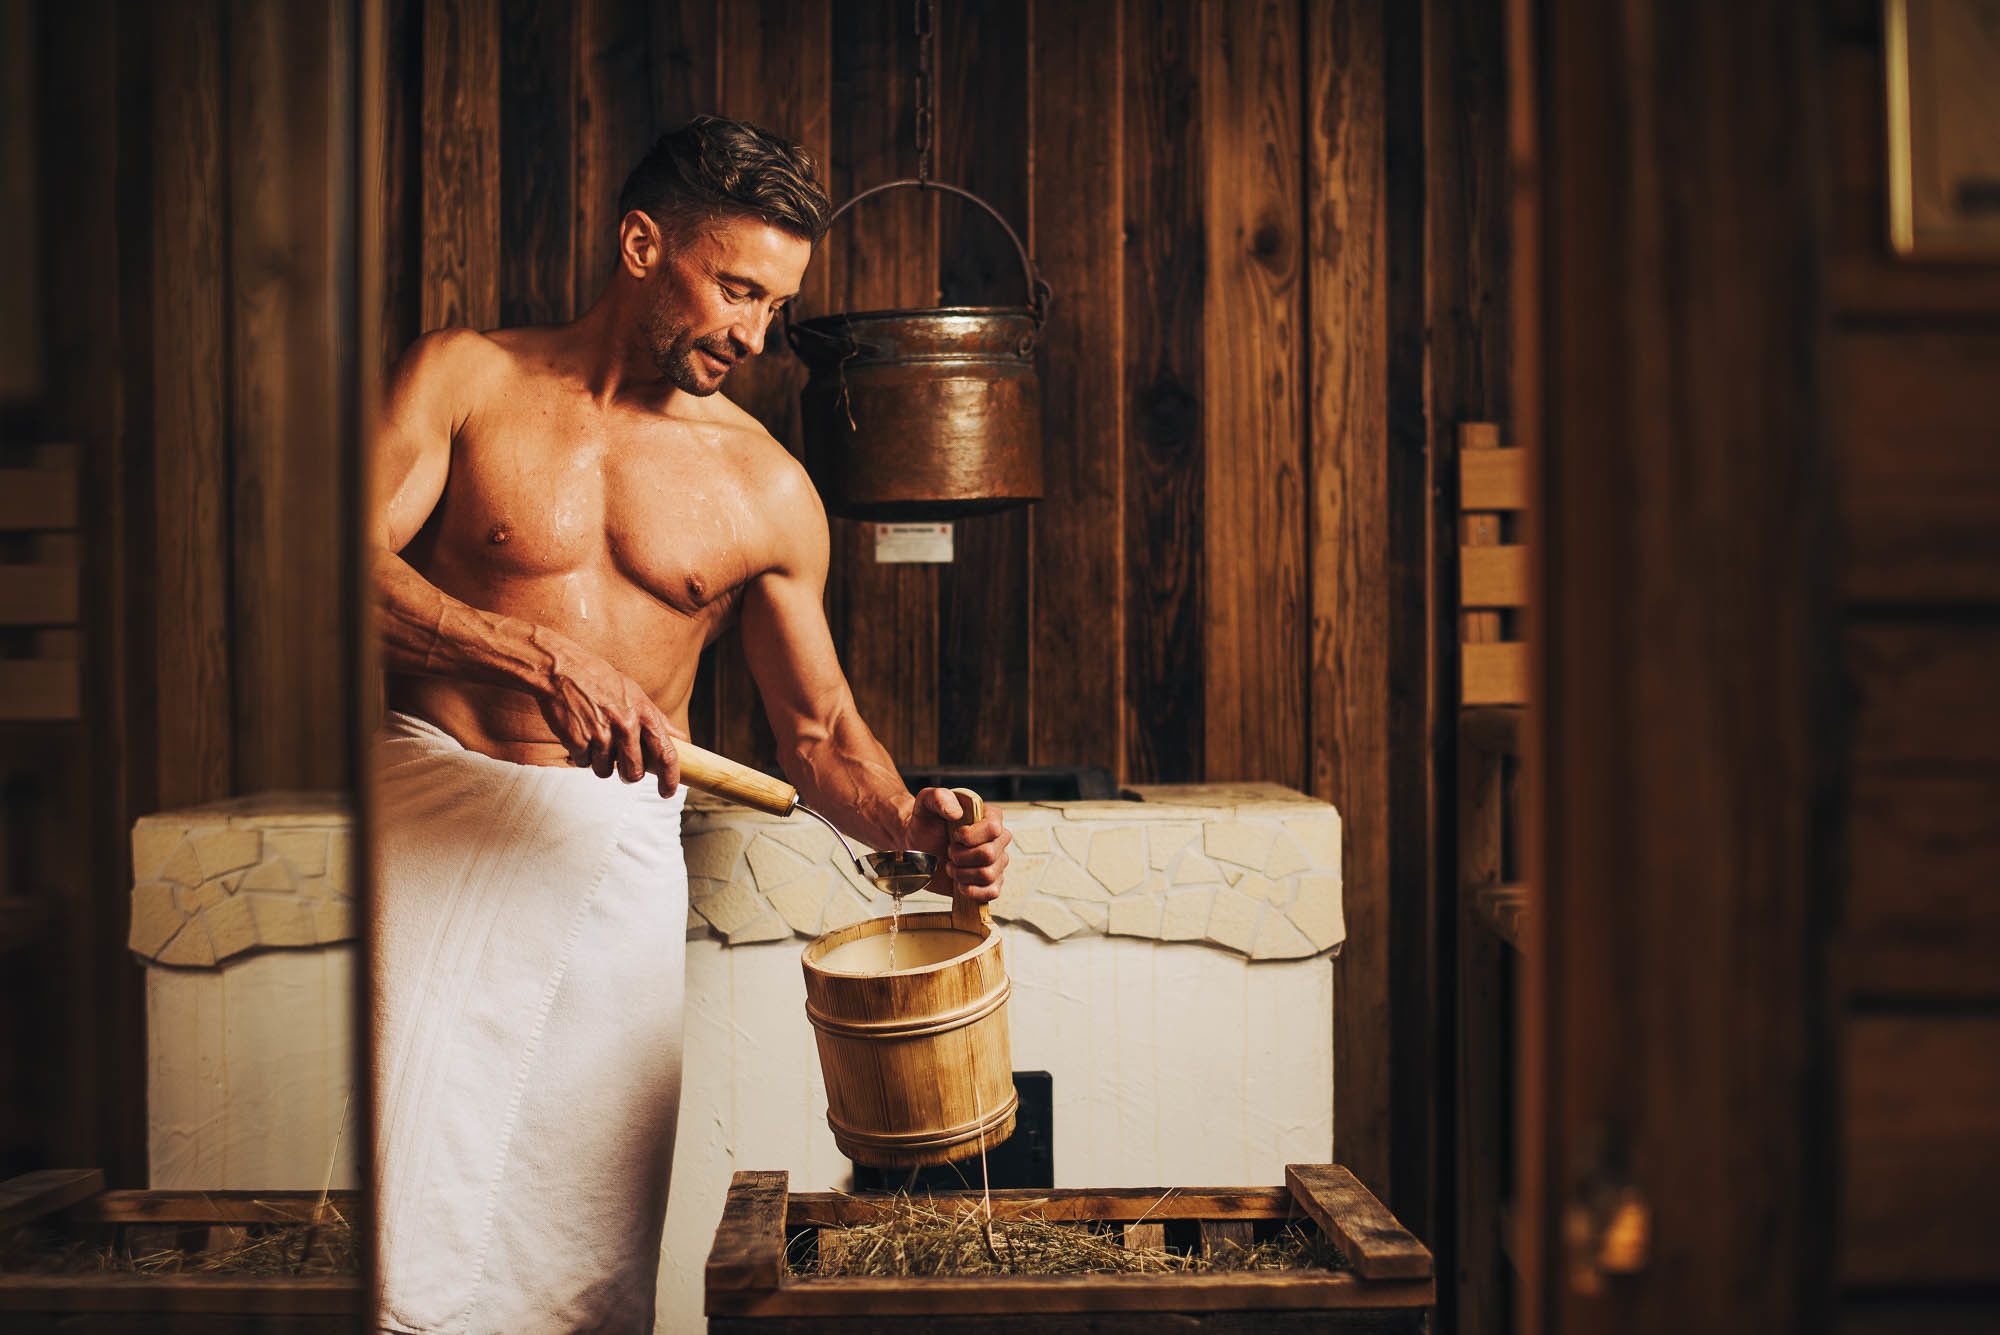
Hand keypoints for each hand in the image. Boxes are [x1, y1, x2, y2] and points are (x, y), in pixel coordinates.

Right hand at [535, 646, 683, 794]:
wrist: (561, 670)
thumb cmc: (601, 681)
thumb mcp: (636, 694)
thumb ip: (658, 720)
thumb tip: (681, 739)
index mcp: (643, 714)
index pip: (666, 754)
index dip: (670, 778)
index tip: (669, 792)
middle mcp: (625, 725)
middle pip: (635, 773)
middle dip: (630, 775)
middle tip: (623, 766)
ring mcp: (600, 734)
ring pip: (606, 771)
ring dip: (602, 763)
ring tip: (596, 739)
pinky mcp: (577, 741)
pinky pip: (584, 764)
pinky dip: (582, 755)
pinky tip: (580, 734)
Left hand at [909, 788, 1010, 902]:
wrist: (917, 848)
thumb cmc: (925, 824)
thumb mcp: (925, 804)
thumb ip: (939, 798)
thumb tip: (957, 813)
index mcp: (988, 816)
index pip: (994, 828)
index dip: (971, 836)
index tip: (954, 836)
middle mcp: (997, 839)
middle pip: (990, 854)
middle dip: (961, 857)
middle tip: (948, 853)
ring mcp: (996, 862)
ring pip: (988, 875)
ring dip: (962, 874)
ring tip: (950, 867)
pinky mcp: (990, 883)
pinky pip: (992, 892)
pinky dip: (972, 891)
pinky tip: (959, 884)